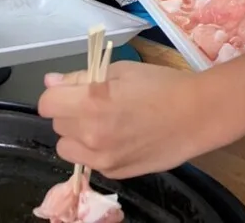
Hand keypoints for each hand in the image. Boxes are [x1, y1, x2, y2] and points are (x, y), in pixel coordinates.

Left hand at [38, 61, 206, 178]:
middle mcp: (90, 135)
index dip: (59, 92)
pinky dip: (97, 149)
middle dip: (72, 111)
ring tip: (108, 122)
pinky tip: (123, 136)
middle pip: (57, 124)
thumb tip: (51, 81)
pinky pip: (90, 161)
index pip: (47, 102)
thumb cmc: (163, 84)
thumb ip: (82, 78)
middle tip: (100, 102)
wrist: (198, 114)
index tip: (75, 89)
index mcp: (91, 103)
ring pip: (67, 147)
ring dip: (79, 134)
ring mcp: (102, 159)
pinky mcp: (114, 173)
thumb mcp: (123, 70)